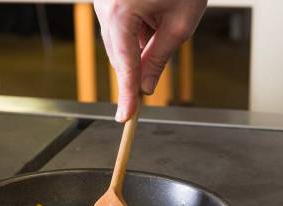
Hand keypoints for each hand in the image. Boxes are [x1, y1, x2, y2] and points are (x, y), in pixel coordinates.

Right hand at [94, 0, 206, 121]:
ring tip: (163, 22)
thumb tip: (146, 87)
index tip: (126, 117)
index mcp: (120, 11)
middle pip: (117, 55)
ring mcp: (102, 1)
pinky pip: (119, 27)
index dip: (126, 93)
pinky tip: (154, 18)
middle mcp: (104, 5)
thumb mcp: (180, 23)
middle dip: (135, 70)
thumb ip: (159, 58)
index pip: (124, 63)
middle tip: (149, 85)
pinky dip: (136, 34)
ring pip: (118, 43)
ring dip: (138, 49)